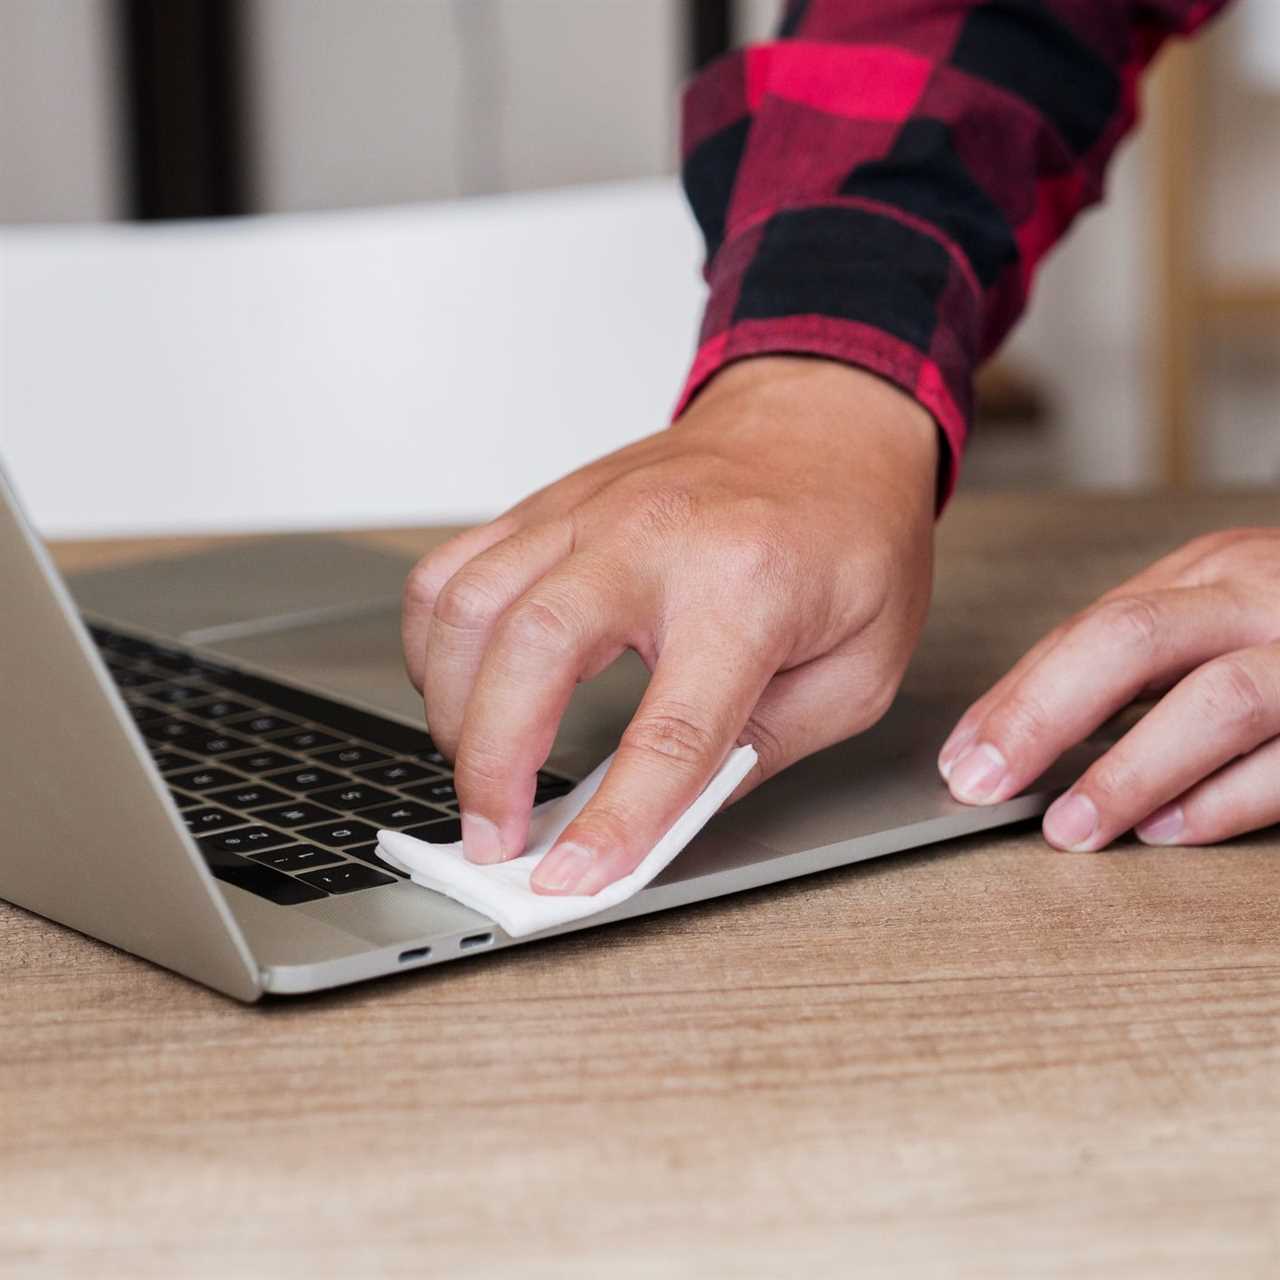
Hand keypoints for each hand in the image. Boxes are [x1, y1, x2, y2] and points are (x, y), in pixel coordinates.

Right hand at [402, 357, 937, 893]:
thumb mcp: (856, 669)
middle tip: (494, 838)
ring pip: (469, 606)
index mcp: (748, 586)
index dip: (617, 818)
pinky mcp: (548, 507)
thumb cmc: (850, 538)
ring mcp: (588, 514)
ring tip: (478, 770)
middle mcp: (653, 538)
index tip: (573, 879)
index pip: (670, 730)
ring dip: (454, 708)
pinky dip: (434, 643)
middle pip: (533, 653)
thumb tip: (666, 815)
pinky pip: (452, 570)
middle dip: (492, 765)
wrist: (821, 423)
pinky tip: (462, 687)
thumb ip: (759, 747)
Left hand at [938, 528, 1279, 849]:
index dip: (1015, 697)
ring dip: (1131, 772)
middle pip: (1133, 642)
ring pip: (1219, 701)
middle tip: (983, 783)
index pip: (1089, 630)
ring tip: (1069, 828)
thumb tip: (1015, 731)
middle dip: (1041, 716)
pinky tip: (1171, 833)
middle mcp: (1264, 598)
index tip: (963, 756)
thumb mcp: (1219, 620)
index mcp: (1212, 573)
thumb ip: (1138, 664)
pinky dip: (1228, 802)